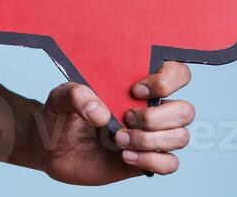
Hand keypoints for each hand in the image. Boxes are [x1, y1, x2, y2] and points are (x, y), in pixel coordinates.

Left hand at [32, 62, 194, 183]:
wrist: (50, 149)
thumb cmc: (61, 115)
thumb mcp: (60, 97)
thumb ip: (76, 94)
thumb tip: (101, 113)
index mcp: (135, 85)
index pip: (176, 73)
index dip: (166, 80)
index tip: (134, 90)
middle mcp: (149, 109)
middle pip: (186, 110)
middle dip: (157, 117)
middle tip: (125, 118)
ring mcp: (150, 136)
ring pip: (181, 137)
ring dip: (150, 140)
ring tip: (119, 140)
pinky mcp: (145, 161)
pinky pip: (170, 164)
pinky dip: (151, 161)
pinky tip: (125, 157)